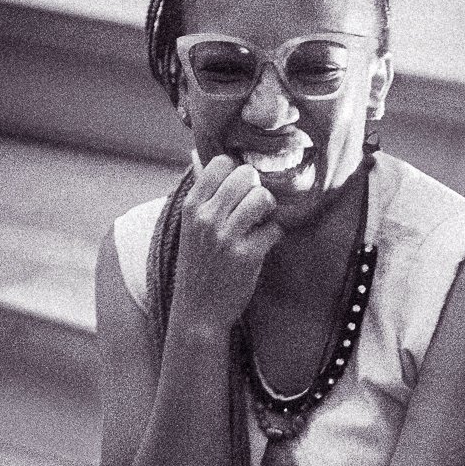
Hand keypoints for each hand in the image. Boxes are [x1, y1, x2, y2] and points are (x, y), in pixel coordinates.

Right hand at [171, 154, 284, 335]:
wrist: (198, 310)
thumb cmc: (198, 264)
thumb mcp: (189, 226)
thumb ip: (200, 192)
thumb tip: (197, 155)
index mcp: (191, 206)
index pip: (221, 163)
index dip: (236, 172)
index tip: (239, 189)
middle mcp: (206, 218)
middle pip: (245, 176)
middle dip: (256, 188)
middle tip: (255, 207)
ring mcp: (226, 237)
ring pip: (262, 198)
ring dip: (268, 209)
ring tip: (261, 222)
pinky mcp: (247, 256)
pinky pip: (274, 228)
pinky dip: (273, 235)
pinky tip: (263, 244)